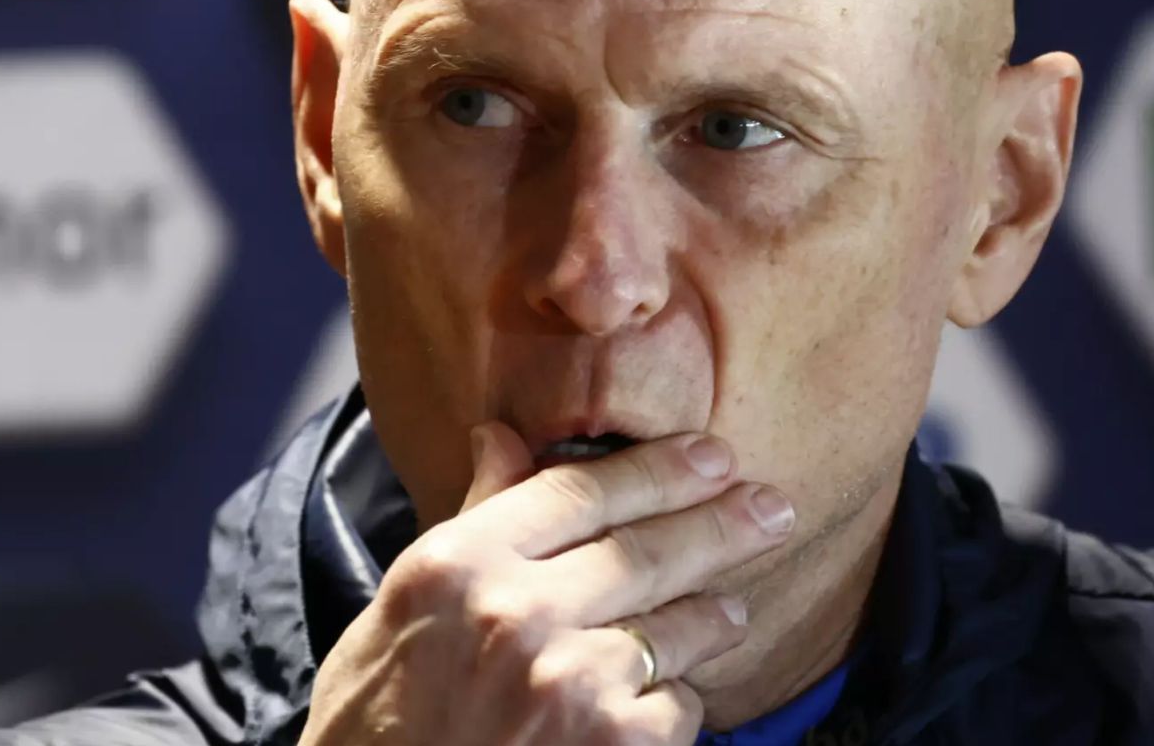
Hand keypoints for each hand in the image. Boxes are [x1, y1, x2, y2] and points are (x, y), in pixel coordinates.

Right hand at [299, 422, 795, 744]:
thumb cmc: (382, 717)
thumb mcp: (406, 605)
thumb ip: (473, 519)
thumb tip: (501, 437)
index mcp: (459, 564)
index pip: (579, 492)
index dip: (656, 469)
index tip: (710, 455)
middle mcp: (515, 613)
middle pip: (645, 548)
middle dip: (721, 524)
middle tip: (771, 508)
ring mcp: (568, 681)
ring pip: (676, 627)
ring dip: (714, 615)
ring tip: (732, 610)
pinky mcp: (613, 742)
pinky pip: (678, 705)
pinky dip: (674, 705)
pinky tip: (658, 710)